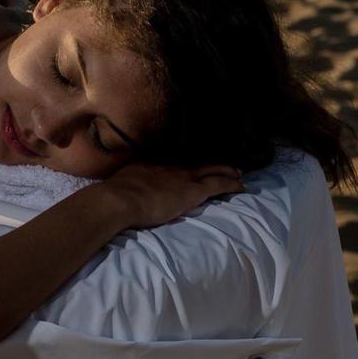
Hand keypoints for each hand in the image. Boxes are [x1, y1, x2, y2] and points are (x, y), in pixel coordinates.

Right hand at [88, 163, 244, 228]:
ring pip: (212, 168)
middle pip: (196, 160)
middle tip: (225, 164)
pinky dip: (232, 183)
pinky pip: (219, 184)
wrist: (120, 199)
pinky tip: (242, 186)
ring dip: (226, 170)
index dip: (187, 161)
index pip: (175, 159)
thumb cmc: (114, 195)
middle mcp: (170, 164)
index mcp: (152, 162)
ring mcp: (183, 175)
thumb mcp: (119, 183)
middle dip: (211, 162)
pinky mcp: (194, 190)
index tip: (194, 163)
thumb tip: (118, 189)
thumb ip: (125, 183)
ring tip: (238, 173)